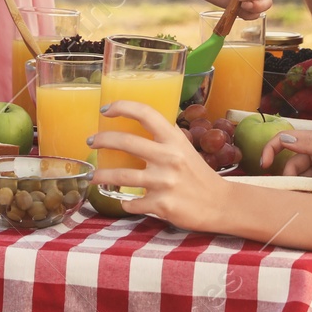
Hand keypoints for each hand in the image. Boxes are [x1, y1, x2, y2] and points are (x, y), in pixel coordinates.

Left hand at [88, 100, 230, 229]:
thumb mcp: (185, 148)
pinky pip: (132, 203)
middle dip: (102, 140)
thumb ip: (164, 137)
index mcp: (174, 139)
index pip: (146, 113)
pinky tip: (124, 201)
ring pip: (121, 177)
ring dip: (102, 176)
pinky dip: (125, 203)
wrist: (220, 204)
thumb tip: (137, 123)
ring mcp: (164, 182)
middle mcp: (168, 158)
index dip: (122, 107)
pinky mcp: (161, 205)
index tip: (106, 109)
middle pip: (125, 142)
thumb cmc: (198, 174)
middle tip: (91, 142)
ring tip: (94, 176)